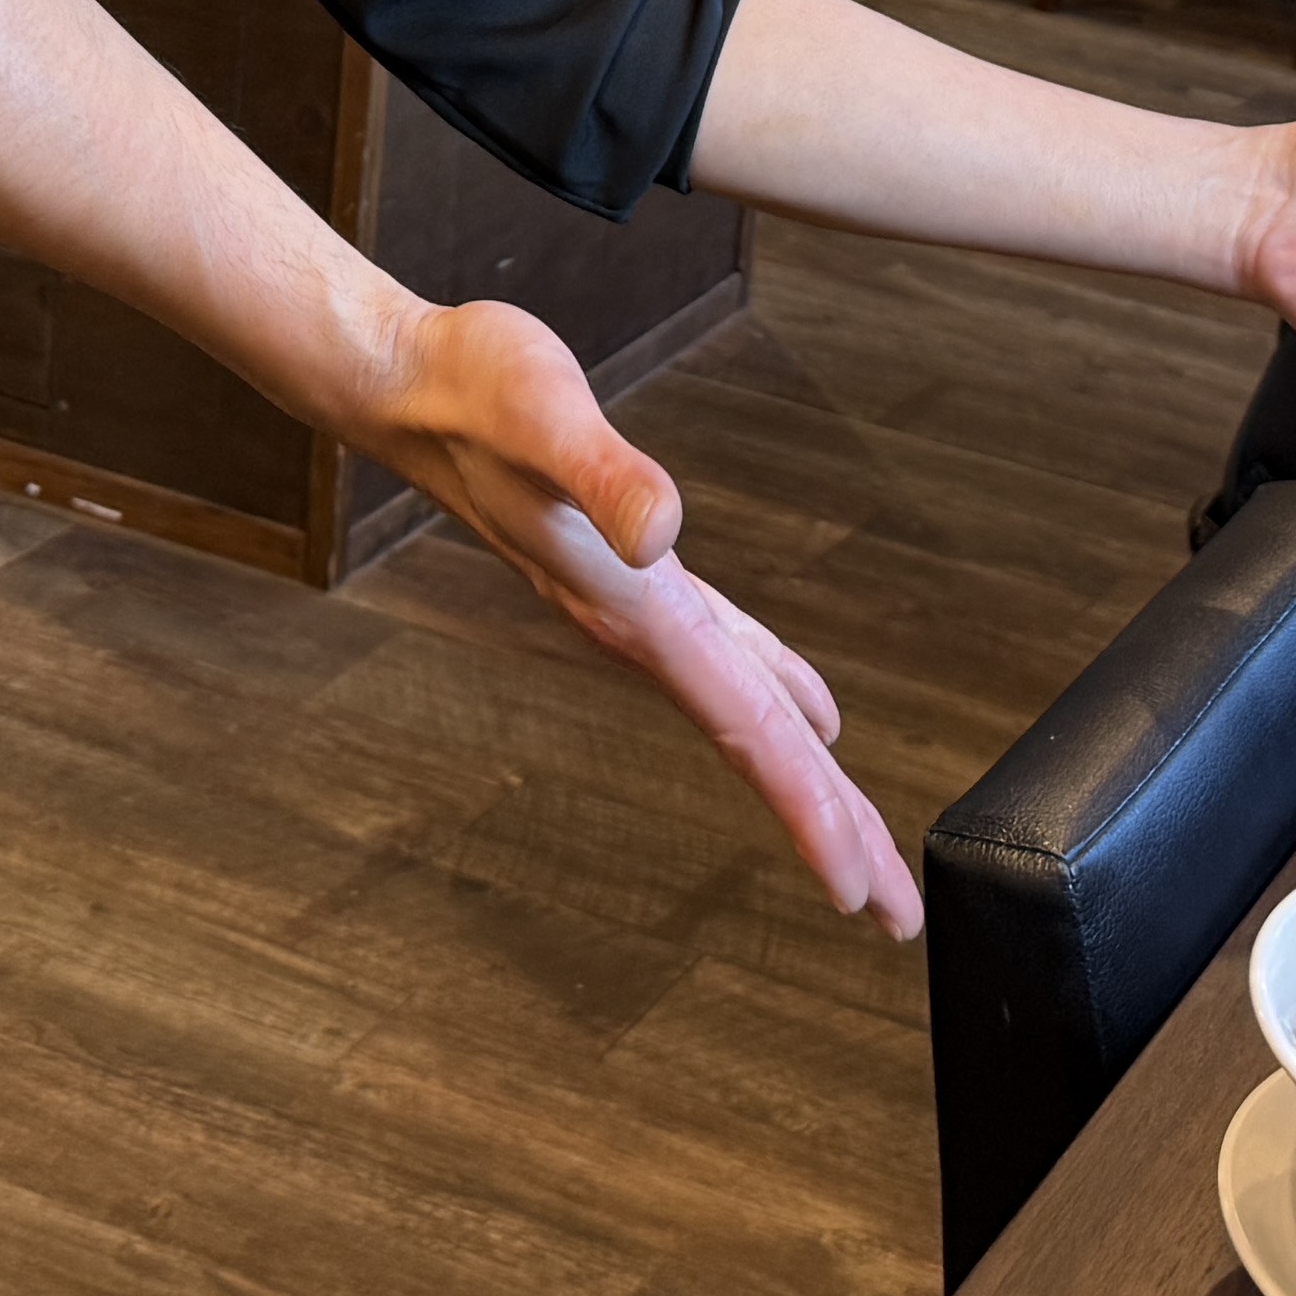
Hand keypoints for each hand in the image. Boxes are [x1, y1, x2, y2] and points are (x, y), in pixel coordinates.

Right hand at [349, 296, 917, 940]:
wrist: (406, 384)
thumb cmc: (472, 394)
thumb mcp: (544, 422)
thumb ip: (605, 478)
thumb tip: (662, 531)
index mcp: (634, 611)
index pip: (741, 733)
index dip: (806, 813)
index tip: (858, 890)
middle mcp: (639, 628)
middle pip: (753, 749)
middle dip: (826, 829)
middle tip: (890, 911)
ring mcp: (635, 608)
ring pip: (742, 715)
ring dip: (803, 780)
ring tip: (856, 837)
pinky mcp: (635, 574)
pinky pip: (725, 659)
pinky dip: (774, 694)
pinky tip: (806, 707)